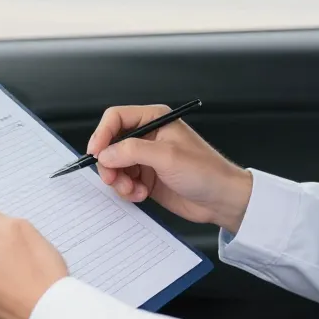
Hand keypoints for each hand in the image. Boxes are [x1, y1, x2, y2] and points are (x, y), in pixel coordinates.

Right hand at [88, 105, 252, 233]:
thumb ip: (132, 151)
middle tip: (114, 179)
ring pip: (114, 165)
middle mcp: (148, 136)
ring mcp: (146, 158)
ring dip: (119, 181)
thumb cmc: (206, 171)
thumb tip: (104, 154)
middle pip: (111, 144)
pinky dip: (127, 191)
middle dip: (109, 164)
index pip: (116, 118)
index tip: (96, 153)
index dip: (102, 134)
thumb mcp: (166, 157)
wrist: (222, 200)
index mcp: (155, 119)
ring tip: (134, 191)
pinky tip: (142, 195)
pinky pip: (124, 182)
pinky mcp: (147, 178)